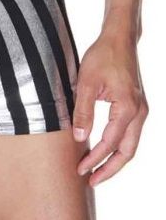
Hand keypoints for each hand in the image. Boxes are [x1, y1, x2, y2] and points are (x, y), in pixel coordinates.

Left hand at [72, 31, 148, 186]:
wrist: (119, 38)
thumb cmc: (102, 56)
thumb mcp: (85, 82)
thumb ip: (82, 111)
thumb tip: (78, 138)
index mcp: (127, 107)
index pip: (110, 142)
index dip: (95, 158)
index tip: (80, 169)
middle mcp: (139, 111)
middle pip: (127, 152)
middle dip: (109, 169)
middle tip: (90, 181)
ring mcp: (141, 109)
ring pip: (131, 145)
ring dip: (115, 160)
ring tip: (96, 171)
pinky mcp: (137, 106)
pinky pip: (130, 134)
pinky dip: (118, 146)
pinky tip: (104, 150)